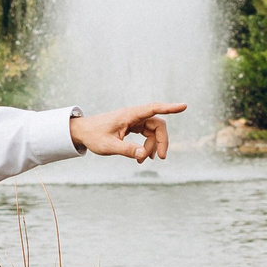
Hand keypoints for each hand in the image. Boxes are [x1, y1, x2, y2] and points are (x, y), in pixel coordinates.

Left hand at [70, 102, 186, 162]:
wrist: (82, 132)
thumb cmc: (94, 136)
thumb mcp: (109, 146)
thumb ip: (127, 150)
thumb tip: (143, 155)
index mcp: (130, 115)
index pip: (154, 109)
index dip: (170, 108)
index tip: (184, 106)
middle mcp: (134, 115)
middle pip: (157, 125)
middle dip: (162, 141)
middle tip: (161, 158)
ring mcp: (134, 121)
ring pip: (153, 131)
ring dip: (153, 146)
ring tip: (144, 160)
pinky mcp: (132, 126)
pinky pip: (146, 134)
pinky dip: (147, 146)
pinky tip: (142, 157)